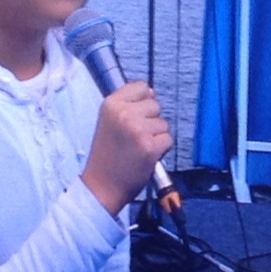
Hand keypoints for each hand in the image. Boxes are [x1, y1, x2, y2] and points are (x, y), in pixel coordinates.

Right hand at [81, 81, 172, 215]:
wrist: (102, 185)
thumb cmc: (107, 154)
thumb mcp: (108, 120)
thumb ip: (127, 105)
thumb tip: (152, 93)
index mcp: (111, 104)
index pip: (141, 87)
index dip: (142, 101)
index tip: (134, 116)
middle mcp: (124, 113)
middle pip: (155, 105)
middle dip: (150, 121)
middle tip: (134, 137)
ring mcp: (138, 129)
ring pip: (163, 123)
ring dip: (156, 136)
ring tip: (138, 147)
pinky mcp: (150, 146)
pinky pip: (168, 139)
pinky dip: (161, 149)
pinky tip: (146, 156)